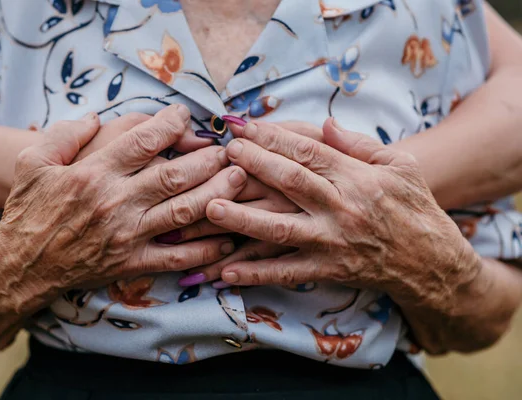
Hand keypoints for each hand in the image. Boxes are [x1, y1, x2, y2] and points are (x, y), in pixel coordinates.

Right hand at [0, 105, 247, 314]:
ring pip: (183, 212)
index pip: (143, 141)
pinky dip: (205, 250)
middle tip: (231, 149)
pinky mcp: (133, 263)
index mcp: (94, 173)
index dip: (172, 124)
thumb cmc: (28, 211)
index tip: (187, 116)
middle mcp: (116, 202)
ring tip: (240, 179)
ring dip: (217, 195)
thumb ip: (64, 135)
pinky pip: (176, 257)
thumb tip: (94, 117)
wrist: (21, 266)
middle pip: (174, 175)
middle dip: (208, 159)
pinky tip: (227, 239)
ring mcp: (128, 235)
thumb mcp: (32, 163)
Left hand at [205, 118, 479, 311]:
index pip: (309, 152)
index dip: (273, 138)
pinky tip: (227, 271)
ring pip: (282, 229)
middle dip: (254, 165)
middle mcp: (342, 208)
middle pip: (291, 182)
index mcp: (358, 178)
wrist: (431, 261)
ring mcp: (333, 242)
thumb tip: (324, 124)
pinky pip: (288, 272)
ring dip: (244, 219)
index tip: (244, 126)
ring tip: (211, 208)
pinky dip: (257, 273)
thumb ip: (359, 144)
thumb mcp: (399, 165)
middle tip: (223, 152)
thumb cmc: (414, 206)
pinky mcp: (328, 270)